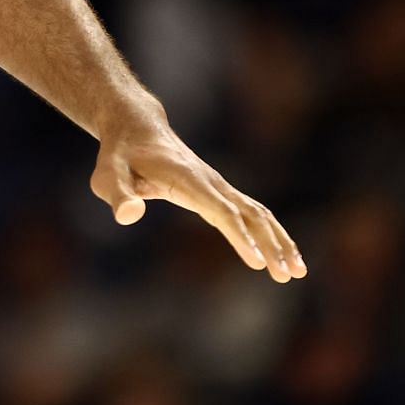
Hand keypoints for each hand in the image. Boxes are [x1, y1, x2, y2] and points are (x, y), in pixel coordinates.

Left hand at [91, 116, 305, 281]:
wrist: (136, 128)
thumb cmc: (119, 155)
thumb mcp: (107, 174)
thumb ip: (117, 194)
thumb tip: (130, 215)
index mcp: (187, 179)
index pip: (220, 210)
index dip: (239, 235)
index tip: (257, 263)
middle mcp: (210, 181)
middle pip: (249, 214)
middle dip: (270, 244)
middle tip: (286, 275)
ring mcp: (218, 185)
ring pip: (258, 213)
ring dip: (279, 241)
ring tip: (296, 272)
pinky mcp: (219, 192)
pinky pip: (252, 213)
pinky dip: (270, 233)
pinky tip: (281, 255)